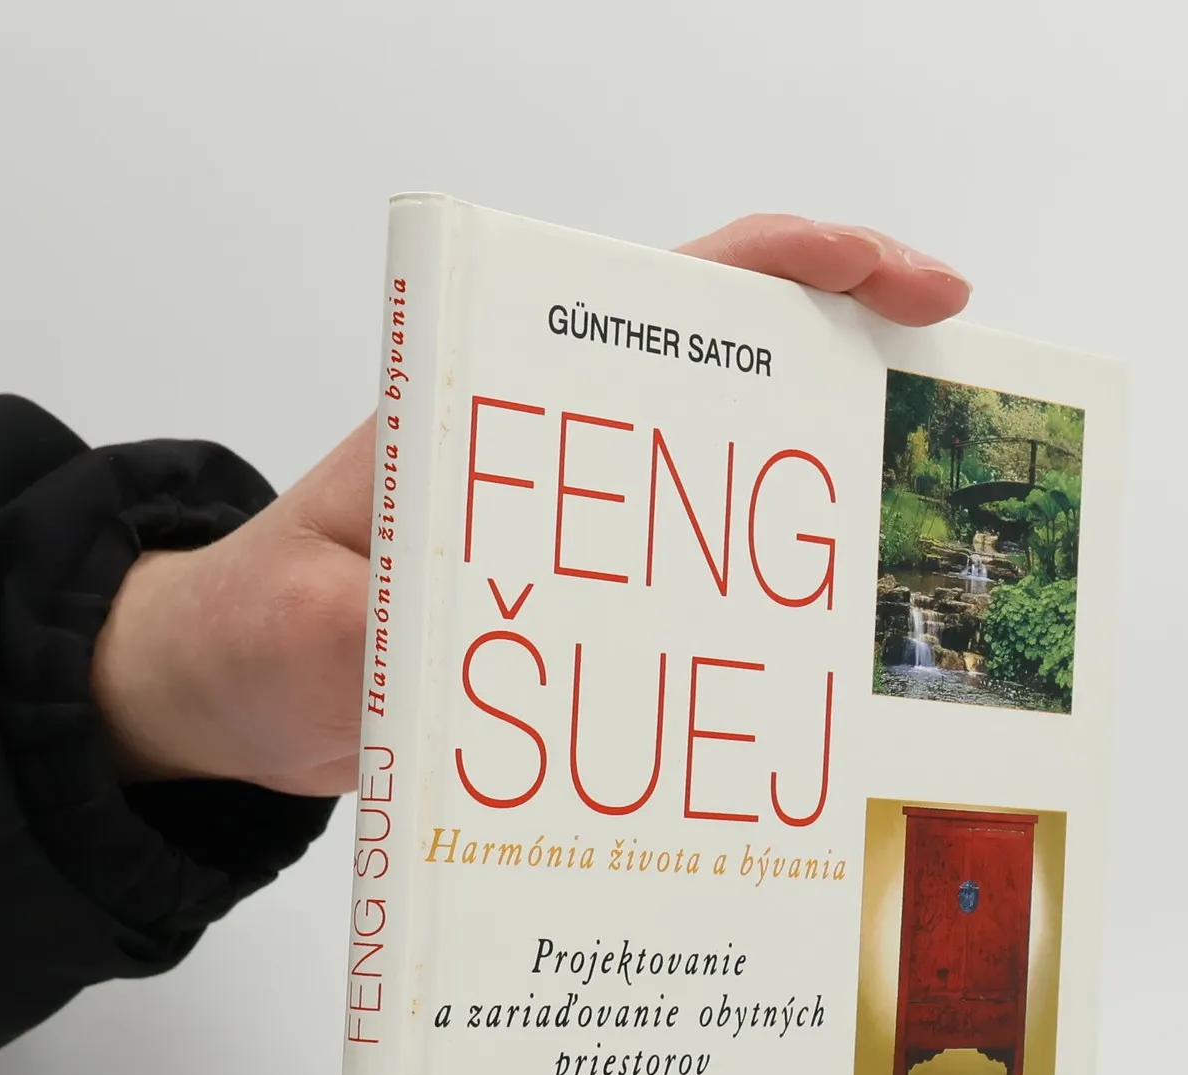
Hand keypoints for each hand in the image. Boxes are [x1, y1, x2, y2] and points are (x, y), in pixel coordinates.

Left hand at [90, 216, 970, 794]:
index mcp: (498, 406)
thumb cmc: (255, 631)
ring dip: (814, 529)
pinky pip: (686, 607)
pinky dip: (750, 629)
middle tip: (958, 439)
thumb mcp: (310, 627)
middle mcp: (556, 460)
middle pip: (734, 383)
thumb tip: (469, 640)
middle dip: (856, 392)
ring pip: (724, 501)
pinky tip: (803, 680)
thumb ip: (382, 629)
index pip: (673, 291)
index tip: (910, 285)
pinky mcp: (572, 618)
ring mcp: (572, 540)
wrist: (229, 695)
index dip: (804, 266)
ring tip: (907, 575)